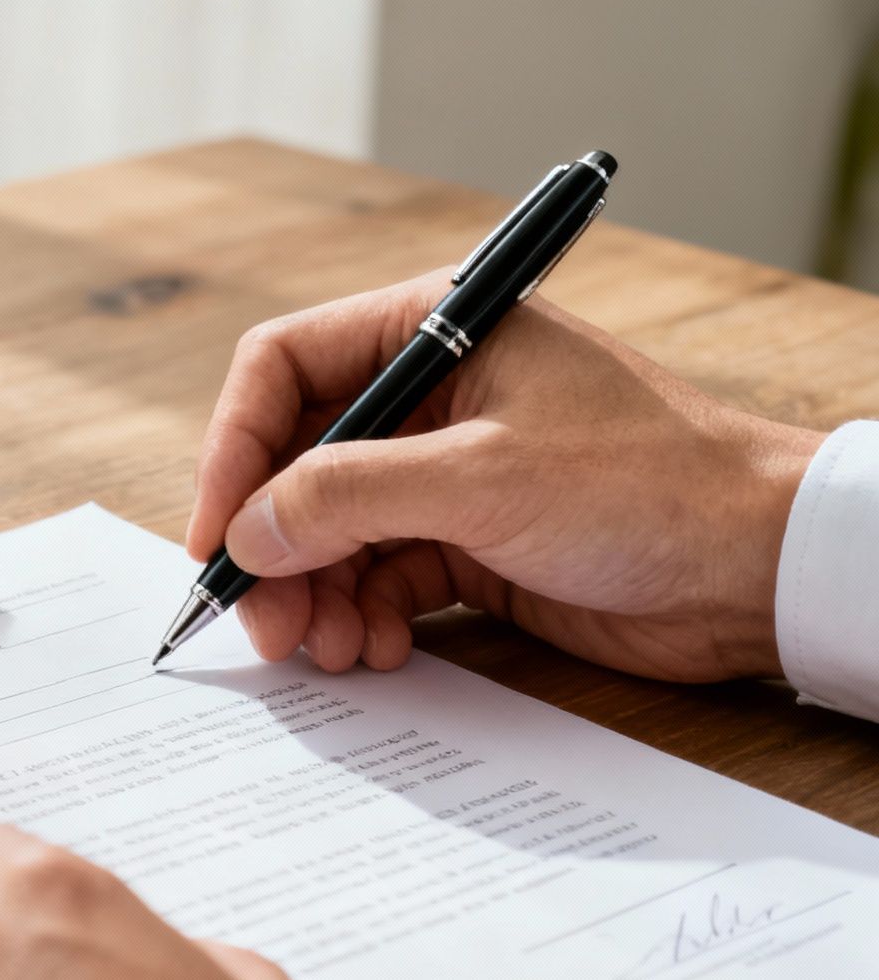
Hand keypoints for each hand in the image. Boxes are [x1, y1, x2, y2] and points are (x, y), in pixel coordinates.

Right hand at [187, 271, 824, 681]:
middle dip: (272, 546)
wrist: (762, 569)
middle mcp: (429, 397)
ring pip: (329, 532)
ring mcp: (446, 473)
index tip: (218, 534)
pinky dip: (363, 617)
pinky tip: (381, 649)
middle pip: (295, 463)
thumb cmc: (648, 485)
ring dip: (315, 595)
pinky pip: (376, 577)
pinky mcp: (468, 543)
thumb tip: (247, 530)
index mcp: (434, 330)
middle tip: (265, 622)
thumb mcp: (481, 479)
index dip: (233, 451)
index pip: (283, 369)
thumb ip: (346, 497)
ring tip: (330, 648)